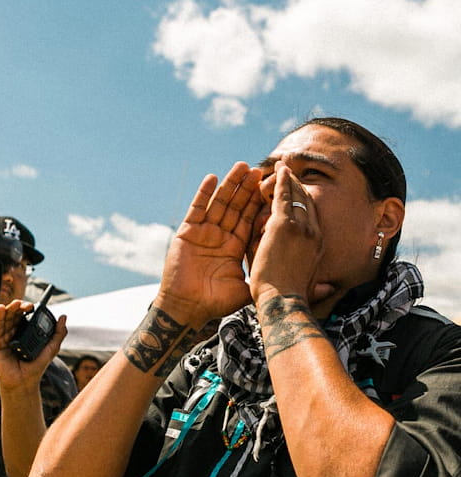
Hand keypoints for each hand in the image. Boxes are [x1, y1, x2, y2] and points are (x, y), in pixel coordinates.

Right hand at [0, 299, 67, 391]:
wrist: (25, 382)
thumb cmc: (36, 366)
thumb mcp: (52, 348)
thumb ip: (59, 333)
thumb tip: (64, 317)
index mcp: (25, 332)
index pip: (25, 316)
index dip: (28, 309)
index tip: (34, 305)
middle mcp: (14, 332)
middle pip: (15, 315)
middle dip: (20, 307)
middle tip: (27, 305)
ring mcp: (5, 337)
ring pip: (6, 319)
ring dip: (10, 309)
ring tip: (15, 303)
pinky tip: (1, 309)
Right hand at [155, 162, 262, 327]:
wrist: (187, 310)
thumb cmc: (214, 303)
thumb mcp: (245, 289)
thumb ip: (261, 277)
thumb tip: (290, 281)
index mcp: (235, 247)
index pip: (250, 219)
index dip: (260, 202)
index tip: (274, 187)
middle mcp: (220, 236)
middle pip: (237, 207)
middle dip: (248, 188)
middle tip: (261, 170)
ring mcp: (203, 233)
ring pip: (219, 203)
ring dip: (230, 185)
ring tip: (241, 167)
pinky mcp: (187, 232)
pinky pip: (197, 209)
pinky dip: (204, 193)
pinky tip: (212, 178)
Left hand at [248, 162, 333, 307]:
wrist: (284, 303)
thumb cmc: (292, 300)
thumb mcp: (308, 288)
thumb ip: (318, 286)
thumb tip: (329, 290)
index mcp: (318, 245)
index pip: (312, 217)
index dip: (305, 203)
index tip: (299, 193)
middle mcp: (314, 232)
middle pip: (307, 202)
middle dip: (298, 186)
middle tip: (289, 172)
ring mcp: (300, 227)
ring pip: (296, 196)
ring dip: (289, 180)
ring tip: (282, 167)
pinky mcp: (284, 226)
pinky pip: (282, 197)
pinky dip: (281, 182)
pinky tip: (277, 171)